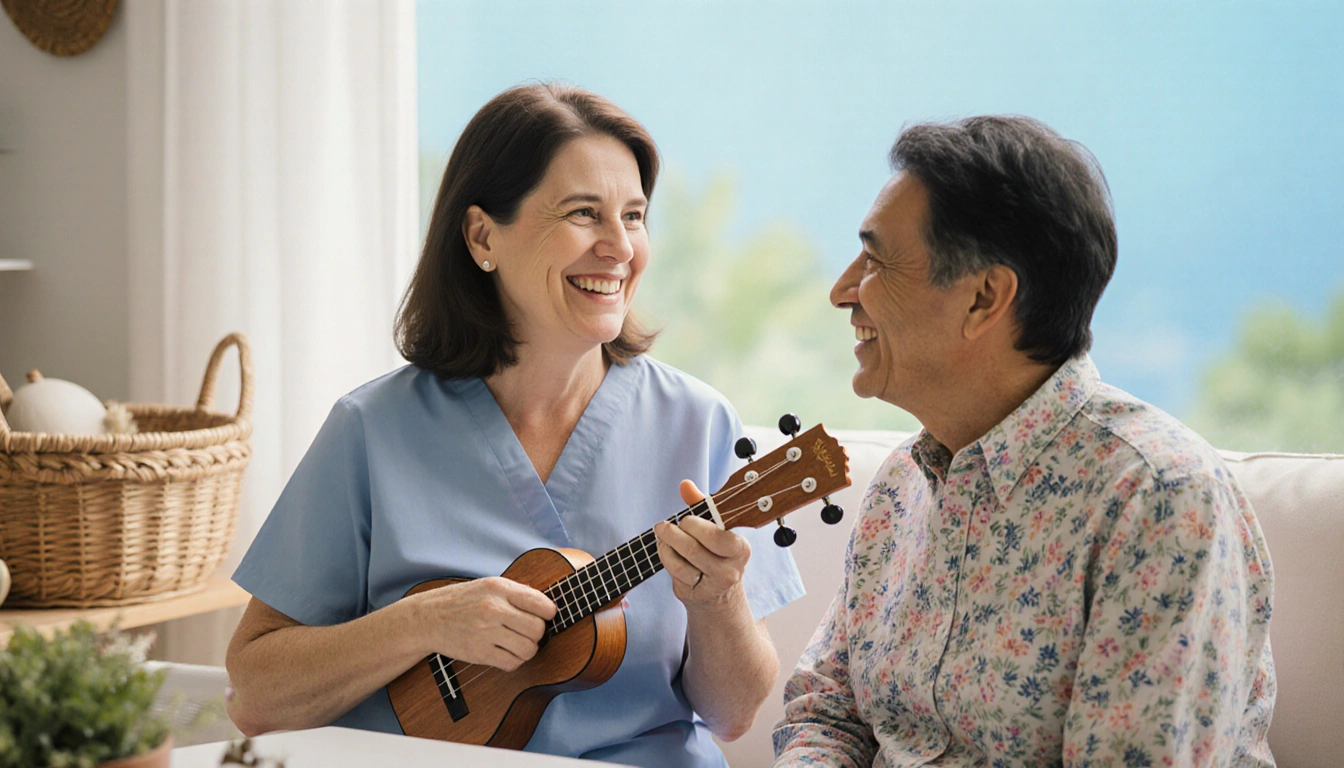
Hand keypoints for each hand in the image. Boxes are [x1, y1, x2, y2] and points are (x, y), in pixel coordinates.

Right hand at [411, 577, 556, 671]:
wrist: (429, 617)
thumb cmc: (464, 600)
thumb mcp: (489, 585)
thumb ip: (517, 593)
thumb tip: (548, 607)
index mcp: (499, 588)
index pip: (541, 604)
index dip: (548, 613)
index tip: (544, 616)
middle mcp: (492, 608)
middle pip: (537, 629)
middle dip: (537, 633)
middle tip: (527, 631)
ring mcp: (485, 632)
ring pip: (528, 649)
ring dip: (528, 649)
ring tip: (518, 643)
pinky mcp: (478, 652)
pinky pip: (512, 663)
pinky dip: (514, 661)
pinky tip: (507, 652)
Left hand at [655, 480, 751, 608]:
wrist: (719, 594)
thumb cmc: (716, 552)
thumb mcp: (715, 527)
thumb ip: (702, 505)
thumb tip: (685, 485)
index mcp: (740, 549)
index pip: (714, 536)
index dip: (694, 525)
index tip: (685, 520)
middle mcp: (730, 571)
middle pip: (693, 549)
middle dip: (673, 534)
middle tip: (663, 526)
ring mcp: (712, 587)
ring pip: (680, 563)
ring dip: (665, 546)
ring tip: (661, 537)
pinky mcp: (695, 595)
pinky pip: (674, 574)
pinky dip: (666, 559)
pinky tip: (665, 551)